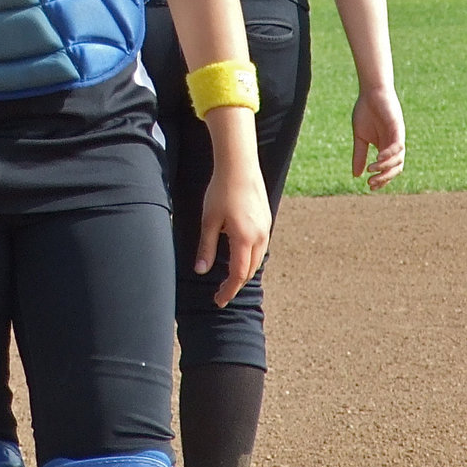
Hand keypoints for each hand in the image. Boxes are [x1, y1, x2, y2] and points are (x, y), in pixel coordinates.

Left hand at [195, 151, 271, 308]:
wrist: (239, 166)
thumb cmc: (221, 191)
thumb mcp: (209, 220)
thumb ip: (206, 247)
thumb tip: (201, 270)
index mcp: (244, 239)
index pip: (238, 275)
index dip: (228, 290)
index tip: (218, 300)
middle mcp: (260, 237)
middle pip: (249, 270)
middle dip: (236, 283)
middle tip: (220, 291)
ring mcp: (266, 228)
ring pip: (257, 259)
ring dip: (244, 270)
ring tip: (229, 277)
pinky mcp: (266, 219)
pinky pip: (260, 246)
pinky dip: (250, 256)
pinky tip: (239, 253)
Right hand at [351, 87, 405, 189]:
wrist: (370, 93)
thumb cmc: (365, 112)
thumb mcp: (360, 137)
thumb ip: (359, 155)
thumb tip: (356, 175)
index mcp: (385, 148)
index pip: (388, 169)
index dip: (381, 180)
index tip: (369, 187)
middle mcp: (394, 145)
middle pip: (396, 168)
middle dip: (384, 178)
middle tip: (371, 182)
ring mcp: (397, 137)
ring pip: (399, 160)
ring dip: (385, 168)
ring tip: (372, 170)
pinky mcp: (398, 129)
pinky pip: (397, 146)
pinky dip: (389, 155)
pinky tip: (378, 158)